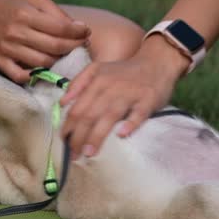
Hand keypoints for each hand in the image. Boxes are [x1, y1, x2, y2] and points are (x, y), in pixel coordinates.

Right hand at [0, 0, 90, 82]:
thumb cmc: (12, 7)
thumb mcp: (33, 0)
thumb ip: (56, 12)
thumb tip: (79, 27)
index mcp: (25, 14)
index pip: (59, 27)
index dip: (78, 32)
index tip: (86, 32)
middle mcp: (16, 32)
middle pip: (54, 47)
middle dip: (74, 47)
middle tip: (82, 45)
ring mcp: (7, 49)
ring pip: (43, 63)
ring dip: (60, 61)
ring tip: (66, 55)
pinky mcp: (0, 62)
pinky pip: (21, 76)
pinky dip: (36, 76)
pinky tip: (45, 68)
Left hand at [60, 45, 183, 158]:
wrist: (156, 63)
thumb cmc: (123, 72)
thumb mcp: (97, 69)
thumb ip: (78, 83)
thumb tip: (62, 103)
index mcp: (96, 81)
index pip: (78, 107)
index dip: (68, 125)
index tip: (63, 142)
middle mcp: (111, 87)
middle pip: (90, 114)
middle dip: (79, 136)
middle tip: (73, 155)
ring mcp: (130, 94)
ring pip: (110, 116)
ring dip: (97, 135)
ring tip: (89, 153)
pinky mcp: (148, 100)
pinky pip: (138, 114)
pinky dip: (130, 124)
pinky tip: (122, 135)